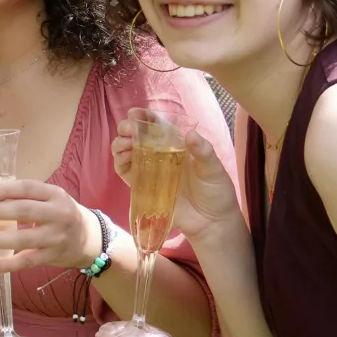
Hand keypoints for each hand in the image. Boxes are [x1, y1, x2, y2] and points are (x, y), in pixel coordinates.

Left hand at [0, 179, 101, 272]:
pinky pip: (27, 261)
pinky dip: (7, 264)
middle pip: (23, 211)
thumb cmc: (62, 214)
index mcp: (55, 194)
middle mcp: (57, 214)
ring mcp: (56, 237)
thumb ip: (27, 197)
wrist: (91, 239)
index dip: (6, 190)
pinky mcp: (52, 257)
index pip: (28, 189)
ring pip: (23, 239)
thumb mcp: (51, 198)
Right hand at [112, 112, 240, 238]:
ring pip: (127, 152)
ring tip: (124, 144)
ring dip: (120, 145)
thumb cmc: (216, 192)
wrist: (212, 222)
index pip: (157, 126)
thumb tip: (190, 134)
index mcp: (176, 145)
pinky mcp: (143, 187)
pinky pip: (126, 173)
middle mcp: (160, 155)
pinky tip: (123, 159)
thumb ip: (203, 151)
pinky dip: (120, 163)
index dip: (144, 117)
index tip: (135, 113)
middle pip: (137, 137)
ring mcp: (150, 171)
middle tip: (127, 130)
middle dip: (127, 129)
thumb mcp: (214, 169)